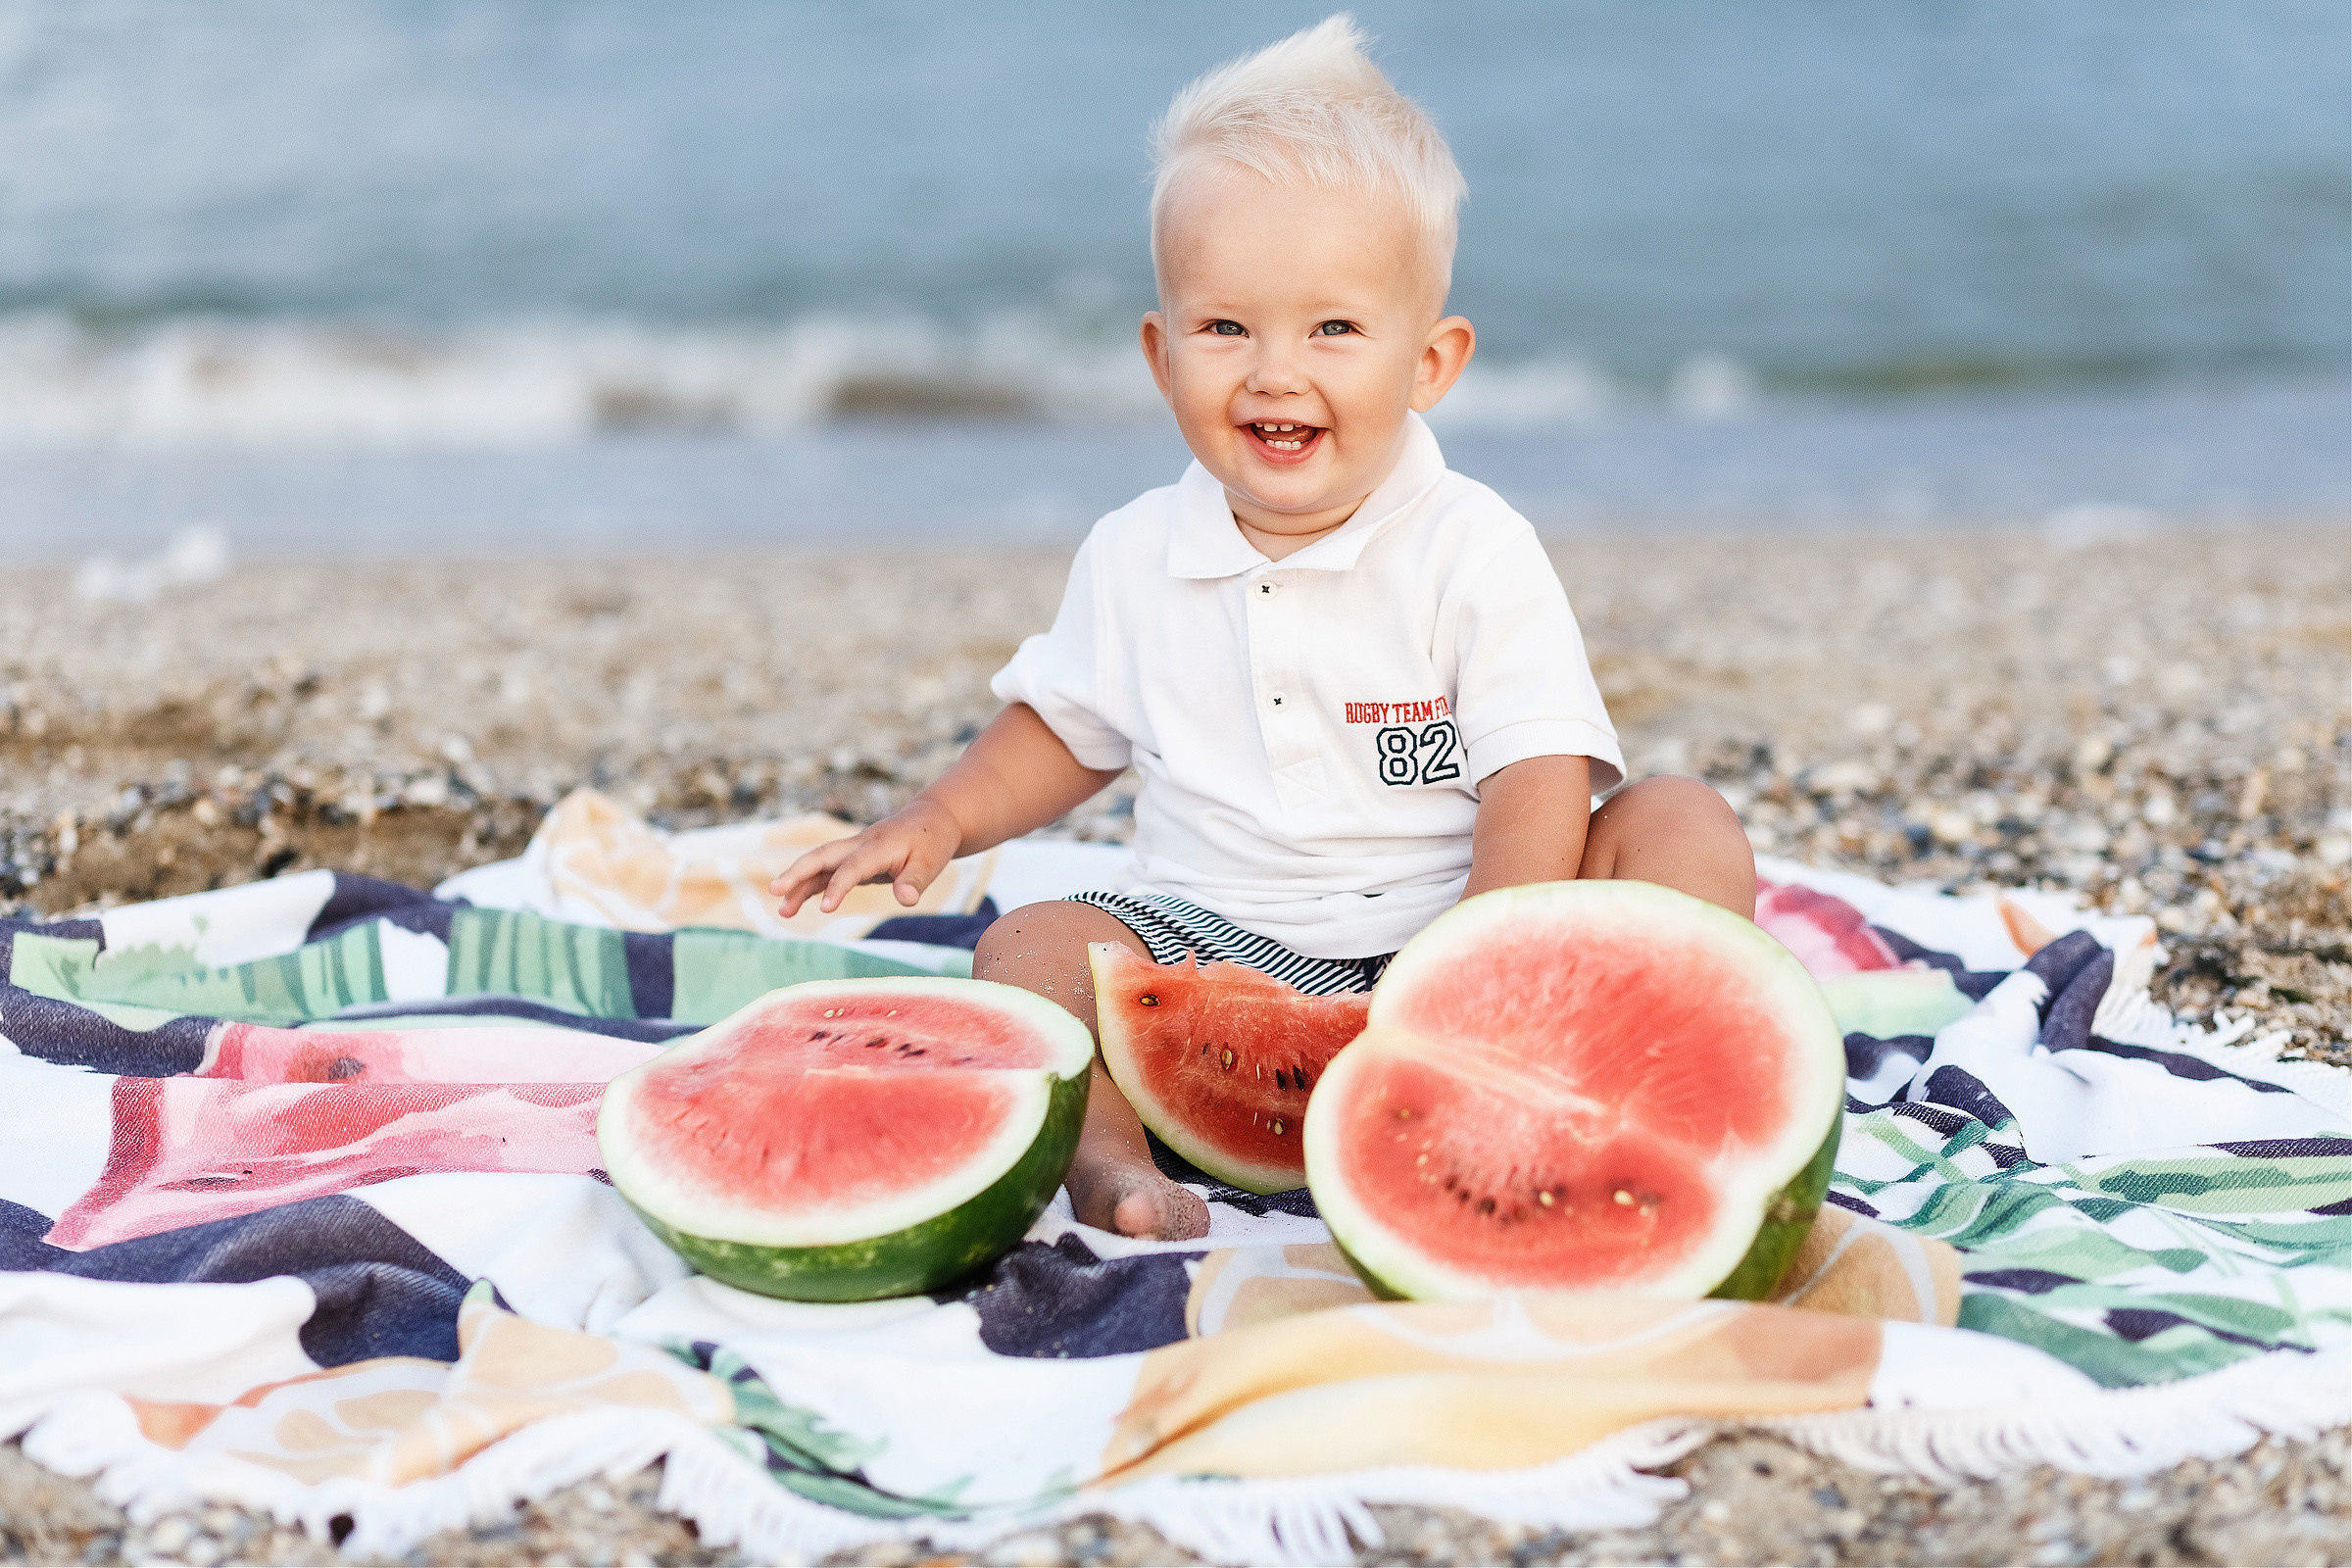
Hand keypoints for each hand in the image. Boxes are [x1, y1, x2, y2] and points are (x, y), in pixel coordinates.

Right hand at [769, 798, 963, 916]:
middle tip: (775, 891)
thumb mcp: (930, 864)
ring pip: (819, 864)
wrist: (931, 821)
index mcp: (878, 846)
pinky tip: (795, 904)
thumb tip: (906, 900)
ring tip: (783, 912)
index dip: (838, 887)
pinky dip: (810, 886)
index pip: (852, 868)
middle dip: (797, 873)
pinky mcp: (853, 859)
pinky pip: (826, 872)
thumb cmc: (931, 844)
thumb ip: (915, 882)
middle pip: (822, 856)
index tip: (825, 910)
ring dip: (799, 885)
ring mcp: (853, 850)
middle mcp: (859, 845)